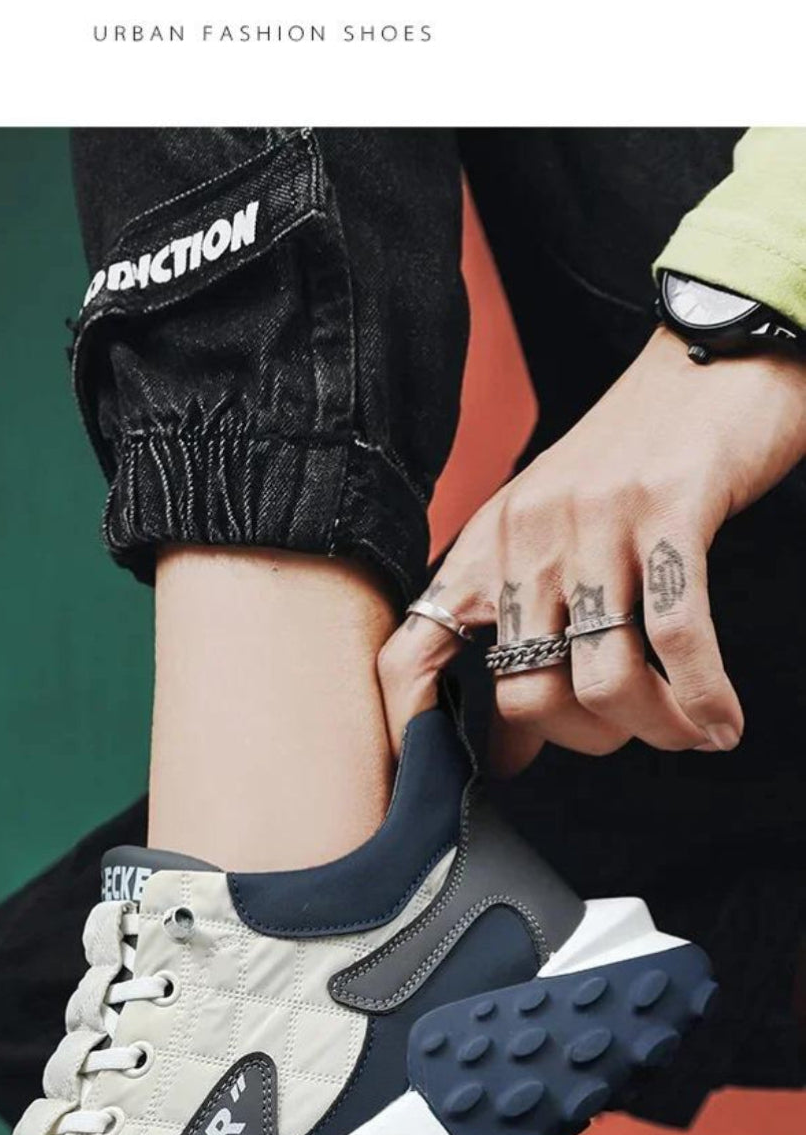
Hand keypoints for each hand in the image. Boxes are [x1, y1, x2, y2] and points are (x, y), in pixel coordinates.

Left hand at [379, 328, 805, 771]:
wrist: (717, 353)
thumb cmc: (643, 454)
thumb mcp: (557, 527)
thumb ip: (528, 617)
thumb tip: (514, 736)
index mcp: (489, 542)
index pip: (413, 653)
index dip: (416, 731)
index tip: (459, 782)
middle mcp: (527, 532)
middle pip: (522, 691)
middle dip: (583, 740)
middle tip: (628, 737)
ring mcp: (594, 519)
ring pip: (599, 676)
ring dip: (650, 726)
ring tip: (685, 731)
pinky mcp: (667, 507)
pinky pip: (675, 635)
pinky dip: (702, 696)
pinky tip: (720, 720)